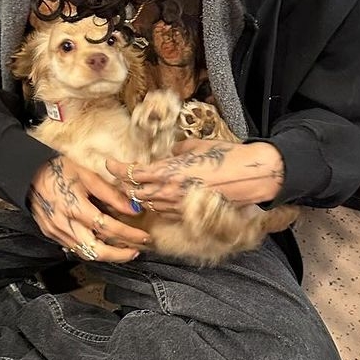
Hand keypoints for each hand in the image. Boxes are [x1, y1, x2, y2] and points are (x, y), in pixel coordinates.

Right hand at [29, 156, 151, 263]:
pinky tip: (103, 244)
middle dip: (120, 255)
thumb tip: (134, 209)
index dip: (128, 234)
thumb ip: (111, 194)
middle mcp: (65, 225)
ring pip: (86, 253)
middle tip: (136, 251)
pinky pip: (75, 248)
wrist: (26, 174)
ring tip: (124, 250)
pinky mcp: (51, 234)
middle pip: (97, 251)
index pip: (108, 228)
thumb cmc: (58, 170)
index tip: (144, 236)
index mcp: (75, 208)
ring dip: (108, 254)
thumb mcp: (87, 175)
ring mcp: (56, 232)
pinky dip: (92, 249)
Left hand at [106, 140, 285, 214]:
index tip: (108, 164)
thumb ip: (178, 150)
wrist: (251, 177)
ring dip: (139, 197)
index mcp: (168, 171)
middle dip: (124, 186)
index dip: (117, 169)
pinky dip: (156, 205)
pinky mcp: (190, 214)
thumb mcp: (197, 146)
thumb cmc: (226, 157)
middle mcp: (169, 191)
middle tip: (117, 179)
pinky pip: (165, 212)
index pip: (132, 173)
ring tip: (133, 190)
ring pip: (148, 204)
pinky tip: (157, 199)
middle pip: (134, 192)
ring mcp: (179, 205)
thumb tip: (171, 152)